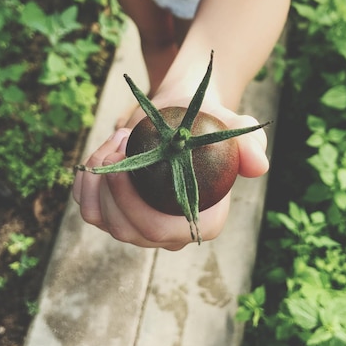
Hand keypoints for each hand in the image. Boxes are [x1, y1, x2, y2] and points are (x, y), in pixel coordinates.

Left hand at [72, 102, 268, 250]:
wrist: (180, 113)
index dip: (134, 203)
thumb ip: (249, 143)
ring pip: (104, 220)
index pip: (161, 231)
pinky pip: (90, 209)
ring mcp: (140, 225)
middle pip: (127, 229)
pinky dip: (86, 181)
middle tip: (119, 143)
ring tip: (117, 141)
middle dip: (112, 188)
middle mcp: (170, 232)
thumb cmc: (206, 120)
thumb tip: (258, 166)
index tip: (125, 157)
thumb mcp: (231, 126)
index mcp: (201, 220)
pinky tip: (104, 152)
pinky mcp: (117, 212)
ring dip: (99, 180)